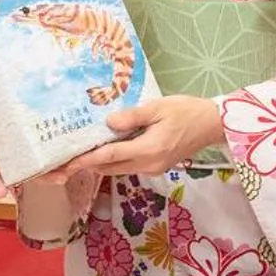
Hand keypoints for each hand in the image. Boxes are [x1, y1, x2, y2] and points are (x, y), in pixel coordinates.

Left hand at [54, 96, 224, 179]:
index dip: (85, 160)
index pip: (109, 156)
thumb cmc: (187, 112)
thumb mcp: (159, 107)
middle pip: (109, 167)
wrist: (212, 125)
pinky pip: (128, 165)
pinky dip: (113, 159)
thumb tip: (108, 123)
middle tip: (63, 161)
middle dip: (86, 165)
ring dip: (99, 163)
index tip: (66, 163)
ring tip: (77, 154)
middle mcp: (148, 164)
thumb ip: (132, 116)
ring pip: (118, 168)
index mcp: (149, 149)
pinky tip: (104, 148)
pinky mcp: (155, 166)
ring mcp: (152, 168)